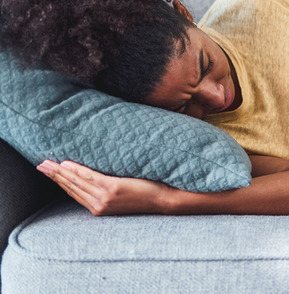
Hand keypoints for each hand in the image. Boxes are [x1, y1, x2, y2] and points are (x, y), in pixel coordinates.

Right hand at [37, 160, 170, 215]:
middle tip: (41, 165)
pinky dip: (77, 170)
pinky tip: (67, 164)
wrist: (166, 200)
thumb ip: (110, 189)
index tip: (49, 172)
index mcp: (100, 208)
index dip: (61, 182)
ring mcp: (105, 198)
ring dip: (60, 172)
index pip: (75, 193)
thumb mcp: (124, 195)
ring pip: (77, 182)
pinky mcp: (113, 189)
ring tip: (48, 163)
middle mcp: (99, 205)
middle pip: (72, 187)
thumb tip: (102, 176)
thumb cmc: (149, 195)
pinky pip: (90, 177)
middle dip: (54, 176)